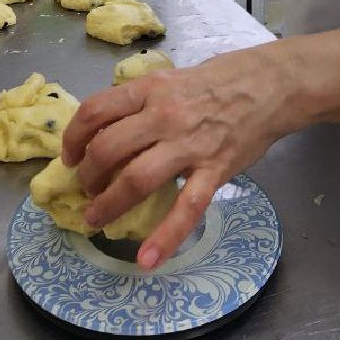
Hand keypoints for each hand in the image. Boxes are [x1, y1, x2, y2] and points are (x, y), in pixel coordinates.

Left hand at [61, 47, 294, 269]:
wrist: (270, 84)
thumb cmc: (220, 80)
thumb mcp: (172, 79)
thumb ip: (143, 101)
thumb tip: (109, 127)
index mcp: (150, 89)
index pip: (95, 111)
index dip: (73, 138)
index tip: (69, 156)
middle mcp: (163, 115)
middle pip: (107, 149)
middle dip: (86, 176)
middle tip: (85, 189)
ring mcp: (189, 144)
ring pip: (135, 179)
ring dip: (108, 204)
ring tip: (97, 218)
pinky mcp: (214, 170)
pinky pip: (186, 208)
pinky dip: (165, 238)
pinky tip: (147, 260)